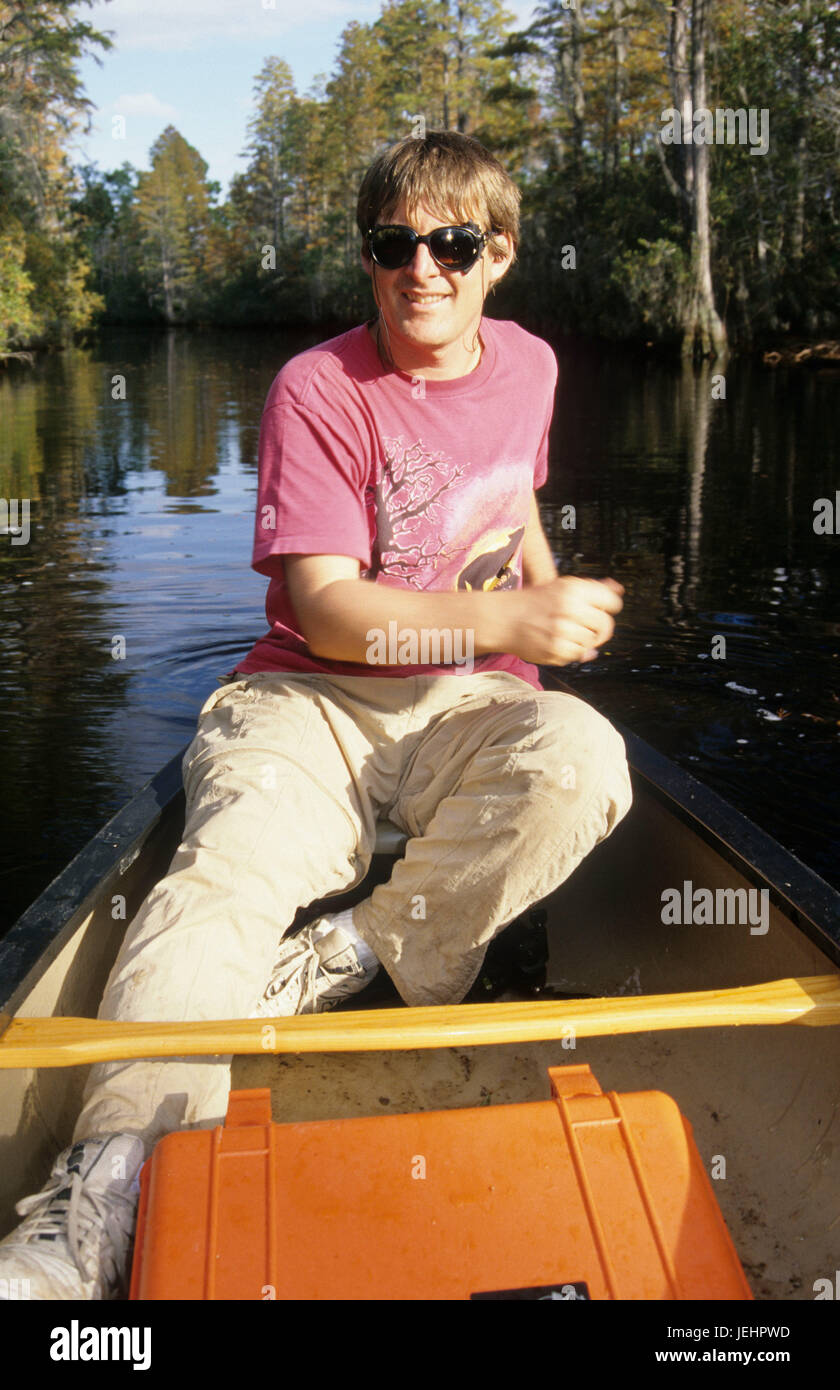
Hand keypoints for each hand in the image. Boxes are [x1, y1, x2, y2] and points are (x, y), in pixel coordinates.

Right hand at [509, 576, 623, 665]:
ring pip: (592, 641)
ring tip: (566, 634)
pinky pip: (578, 655)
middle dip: (599, 629)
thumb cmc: (535, 602)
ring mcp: (562, 630)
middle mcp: (569, 607)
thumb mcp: (561, 587)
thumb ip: (592, 588)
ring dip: (584, 641)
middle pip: (606, 624)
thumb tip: (619, 589)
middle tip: (586, 628)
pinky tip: (559, 644)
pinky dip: (572, 652)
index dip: (608, 608)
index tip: (599, 611)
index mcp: (573, 588)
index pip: (612, 602)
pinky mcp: (555, 649)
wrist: (502, 619)